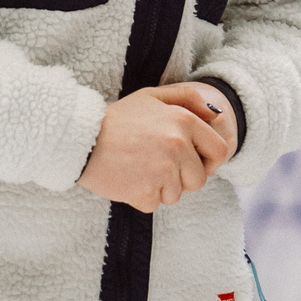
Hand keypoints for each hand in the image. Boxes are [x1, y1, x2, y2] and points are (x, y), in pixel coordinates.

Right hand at [78, 86, 233, 212]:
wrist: (80, 138)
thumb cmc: (117, 118)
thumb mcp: (151, 97)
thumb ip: (187, 98)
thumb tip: (217, 113)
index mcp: (184, 121)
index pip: (220, 151)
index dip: (209, 160)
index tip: (193, 162)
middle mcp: (177, 146)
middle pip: (199, 179)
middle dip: (183, 178)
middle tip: (158, 166)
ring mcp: (162, 171)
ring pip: (177, 194)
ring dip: (161, 187)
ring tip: (138, 168)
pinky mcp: (145, 193)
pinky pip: (154, 203)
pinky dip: (142, 196)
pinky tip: (127, 178)